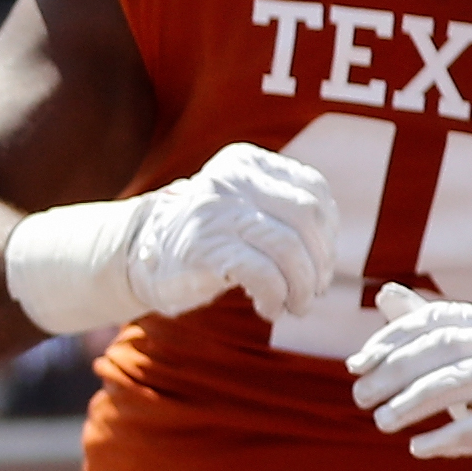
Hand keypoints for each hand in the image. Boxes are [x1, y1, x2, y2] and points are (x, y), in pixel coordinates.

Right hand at [133, 143, 357, 321]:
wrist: (142, 255)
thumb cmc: (206, 237)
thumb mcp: (242, 206)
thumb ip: (282, 209)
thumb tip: (330, 249)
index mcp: (245, 161)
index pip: (311, 188)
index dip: (328, 230)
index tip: (320, 260)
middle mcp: (231, 179)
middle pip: (307, 216)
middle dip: (320, 261)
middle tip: (313, 290)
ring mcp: (216, 211)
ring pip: (289, 248)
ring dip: (301, 286)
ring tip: (296, 305)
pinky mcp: (206, 249)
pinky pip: (263, 274)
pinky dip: (276, 297)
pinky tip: (270, 308)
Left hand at [351, 283, 471, 470]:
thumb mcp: (453, 354)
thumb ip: (421, 326)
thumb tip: (383, 292)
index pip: (432, 320)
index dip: (389, 340)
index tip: (355, 366)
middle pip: (445, 346)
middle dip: (395, 371)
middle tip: (360, 397)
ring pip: (463, 380)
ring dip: (415, 401)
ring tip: (381, 421)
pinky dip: (447, 438)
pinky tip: (417, 447)